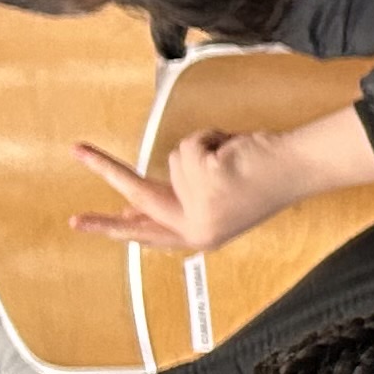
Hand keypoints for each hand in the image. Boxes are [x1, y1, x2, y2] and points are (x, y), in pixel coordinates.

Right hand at [71, 132, 294, 254]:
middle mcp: (197, 229)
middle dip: (105, 170)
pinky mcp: (205, 178)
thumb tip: (129, 205)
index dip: (112, 225)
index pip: (147, 233)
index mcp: (199, 237)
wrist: (298, 170)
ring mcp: (200, 204)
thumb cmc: (261, 179)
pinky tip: (235, 150)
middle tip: (76, 150)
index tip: (78, 221)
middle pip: (139, 197)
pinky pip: (191, 144)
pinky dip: (211, 137)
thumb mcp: (215, 200)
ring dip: (202, 148)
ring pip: (174, 158)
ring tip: (233, 158)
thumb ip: (177, 202)